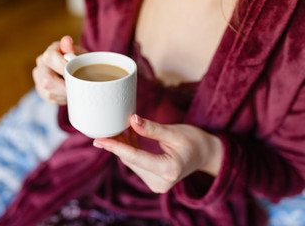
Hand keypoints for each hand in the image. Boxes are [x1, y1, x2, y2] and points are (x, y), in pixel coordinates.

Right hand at [32, 35, 87, 104]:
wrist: (76, 70)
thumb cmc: (79, 62)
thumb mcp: (80, 55)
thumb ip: (73, 50)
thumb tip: (67, 41)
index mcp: (50, 52)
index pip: (50, 58)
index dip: (62, 67)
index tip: (74, 73)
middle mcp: (41, 63)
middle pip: (47, 80)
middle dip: (65, 87)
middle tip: (78, 88)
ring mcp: (39, 78)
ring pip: (49, 92)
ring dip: (65, 94)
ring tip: (75, 90)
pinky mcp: (41, 90)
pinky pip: (51, 99)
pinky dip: (63, 98)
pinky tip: (69, 93)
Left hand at [93, 114, 222, 193]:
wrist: (205, 154)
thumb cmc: (194, 141)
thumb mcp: (174, 132)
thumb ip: (152, 128)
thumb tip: (131, 120)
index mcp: (168, 170)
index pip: (135, 158)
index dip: (115, 147)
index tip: (98, 140)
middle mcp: (161, 182)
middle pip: (131, 160)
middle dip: (118, 143)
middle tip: (109, 125)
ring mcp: (157, 184)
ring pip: (131, 162)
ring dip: (124, 146)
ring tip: (119, 127)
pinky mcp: (154, 181)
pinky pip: (136, 164)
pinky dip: (131, 150)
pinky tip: (128, 136)